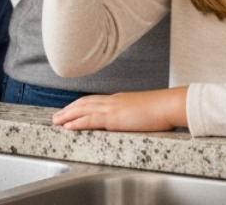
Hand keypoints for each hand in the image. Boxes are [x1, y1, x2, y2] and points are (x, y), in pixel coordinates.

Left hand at [52, 87, 187, 131]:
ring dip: (68, 115)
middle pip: (85, 103)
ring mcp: (112, 108)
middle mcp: (113, 101)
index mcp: (120, 99)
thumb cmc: (162, 109)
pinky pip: (90, 120)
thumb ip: (134, 112)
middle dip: (69, 109)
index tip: (71, 110)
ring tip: (56, 121)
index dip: (81, 105)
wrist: (168, 105)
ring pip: (83, 109)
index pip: (95, 101)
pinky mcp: (113, 117)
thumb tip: (133, 117)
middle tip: (57, 116)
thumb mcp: (144, 109)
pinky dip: (77, 122)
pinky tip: (68, 126)